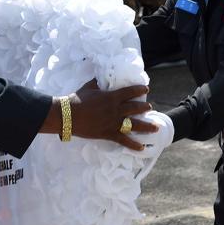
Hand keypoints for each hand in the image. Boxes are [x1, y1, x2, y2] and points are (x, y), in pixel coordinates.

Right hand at [41, 79, 156, 149]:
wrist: (68, 115)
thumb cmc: (76, 100)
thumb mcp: (89, 87)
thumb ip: (97, 82)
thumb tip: (100, 76)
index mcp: (112, 97)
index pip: (130, 92)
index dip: (139, 90)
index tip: (146, 89)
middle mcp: (116, 110)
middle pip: (135, 108)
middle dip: (145, 108)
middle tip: (151, 108)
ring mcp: (113, 122)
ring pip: (134, 124)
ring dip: (146, 126)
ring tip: (156, 127)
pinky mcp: (109, 134)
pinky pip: (124, 140)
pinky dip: (133, 145)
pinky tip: (142, 148)